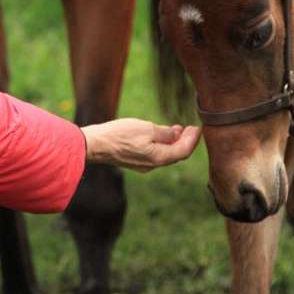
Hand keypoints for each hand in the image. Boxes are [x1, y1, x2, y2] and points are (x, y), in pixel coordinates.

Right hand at [80, 118, 201, 172]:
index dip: (193, 139)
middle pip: (176, 154)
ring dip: (174, 142)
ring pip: (165, 155)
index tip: (197, 127)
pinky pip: (155, 154)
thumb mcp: (146, 128)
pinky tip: (160, 135)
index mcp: (159, 158)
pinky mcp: (135, 161)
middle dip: (185, 141)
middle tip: (190, 128)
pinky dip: (162, 145)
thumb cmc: (120, 135)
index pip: (184, 150)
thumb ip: (165, 132)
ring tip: (177, 129)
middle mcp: (153, 165)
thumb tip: (176, 134)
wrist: (96, 145)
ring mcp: (144, 165)